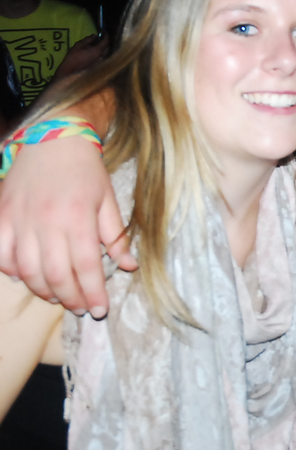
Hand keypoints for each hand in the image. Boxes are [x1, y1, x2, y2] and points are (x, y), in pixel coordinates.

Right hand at [0, 137, 134, 317]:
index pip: (88, 266)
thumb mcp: (109, 201)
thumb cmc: (86, 172)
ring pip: (27, 269)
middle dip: (70, 298)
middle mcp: (48, 222)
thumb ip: (117, 236)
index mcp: (79, 218)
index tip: (99, 310)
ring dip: (43, 289)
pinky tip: (25, 276)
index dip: (93, 292)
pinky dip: (11, 270)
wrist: (53, 140)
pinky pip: (1, 253)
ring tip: (57, 296)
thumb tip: (129, 266)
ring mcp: (21, 220)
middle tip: (80, 308)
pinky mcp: (1, 216)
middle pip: (57, 274)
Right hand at [52, 34, 110, 82]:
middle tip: (100, 38)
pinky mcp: (98, 66)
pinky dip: (101, 54)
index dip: (106, 36)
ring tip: (97, 45)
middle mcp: (102, 56)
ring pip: (106, 53)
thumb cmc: (73, 57)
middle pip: (108, 47)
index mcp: (98, 50)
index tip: (105, 32)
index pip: (106, 41)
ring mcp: (101, 62)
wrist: (70, 71)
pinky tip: (95, 52)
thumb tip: (95, 35)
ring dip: (103, 48)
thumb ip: (88, 40)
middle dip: (105, 42)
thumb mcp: (79, 45)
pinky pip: (103, 58)